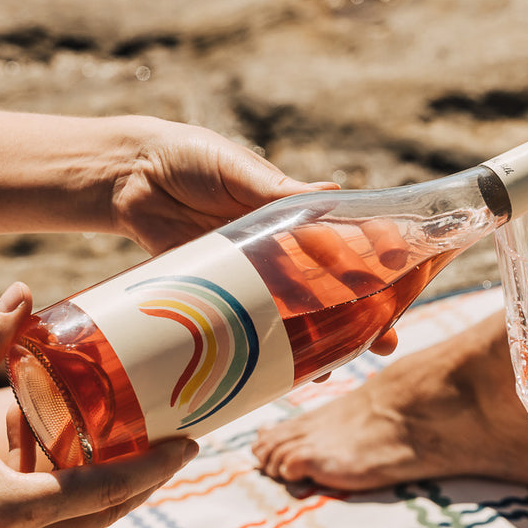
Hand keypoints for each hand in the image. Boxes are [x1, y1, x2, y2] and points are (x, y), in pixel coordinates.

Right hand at [0, 284, 196, 527]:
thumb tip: (24, 291)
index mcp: (13, 507)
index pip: (109, 491)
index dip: (156, 467)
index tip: (192, 442)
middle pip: (107, 513)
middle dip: (150, 479)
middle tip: (182, 442)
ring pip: (83, 527)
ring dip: (120, 493)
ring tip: (150, 452)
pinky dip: (84, 503)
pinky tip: (96, 470)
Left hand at [110, 118, 399, 355]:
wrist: (127, 175)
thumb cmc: (191, 158)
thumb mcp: (237, 169)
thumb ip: (276, 187)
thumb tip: (332, 192)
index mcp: (290, 211)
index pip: (343, 238)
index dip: (373, 259)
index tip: (400, 277)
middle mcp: (275, 246)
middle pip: (326, 284)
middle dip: (359, 312)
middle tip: (384, 340)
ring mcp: (245, 272)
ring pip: (291, 309)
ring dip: (317, 337)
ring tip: (340, 365)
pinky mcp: (212, 290)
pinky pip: (244, 322)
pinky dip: (265, 345)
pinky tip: (282, 369)